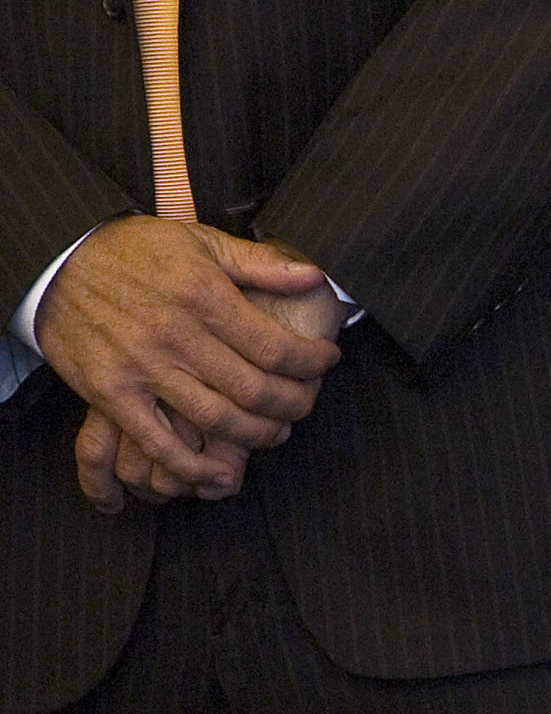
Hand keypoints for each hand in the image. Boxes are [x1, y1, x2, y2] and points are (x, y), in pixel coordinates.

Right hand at [41, 216, 341, 510]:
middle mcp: (176, 335)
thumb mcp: (201, 241)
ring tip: (276, 433)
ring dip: (255, 435)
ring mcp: (141, 367)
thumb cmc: (136, 249)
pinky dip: (191, 466)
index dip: (311, 362)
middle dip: (292, 403)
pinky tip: (218, 472)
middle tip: (306, 403)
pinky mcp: (110, 394)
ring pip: (214, 419)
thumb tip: (314, 275)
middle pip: (253, 388)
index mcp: (204, 296)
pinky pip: (156, 442)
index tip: (327, 362)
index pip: (274, 346)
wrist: (59, 260)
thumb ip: (259, 264)